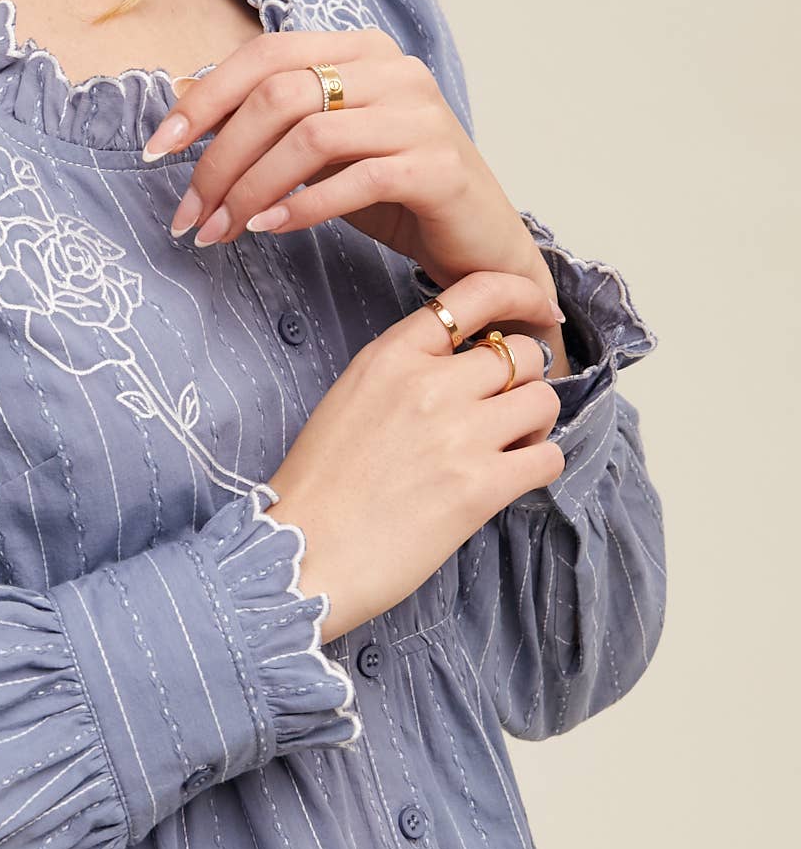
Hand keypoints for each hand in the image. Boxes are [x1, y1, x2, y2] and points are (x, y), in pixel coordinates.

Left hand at [142, 29, 558, 336]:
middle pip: (279, 97)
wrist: (479, 242)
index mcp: (361, 51)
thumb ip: (271, 119)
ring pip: (309, 138)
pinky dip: (302, 206)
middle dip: (219, 159)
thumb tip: (184, 100)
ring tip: (218, 232)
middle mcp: (395, 71)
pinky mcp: (438, 167)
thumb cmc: (395, 192)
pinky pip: (354, 180)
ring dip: (250, 190)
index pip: (265, 55)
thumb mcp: (324, 147)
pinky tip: (268, 230)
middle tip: (188, 214)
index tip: (158, 150)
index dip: (203, 100)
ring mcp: (421, 115)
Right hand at [264, 271, 565, 643]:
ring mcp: (458, 434)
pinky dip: (540, 465)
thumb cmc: (317, 487)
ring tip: (511, 446)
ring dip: (536, 423)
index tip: (536, 312)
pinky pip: (548, 457)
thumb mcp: (349, 399)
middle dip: (523, 380)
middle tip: (506, 408)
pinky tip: (513, 478)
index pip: (475, 293)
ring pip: (543, 401)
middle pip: (521, 353)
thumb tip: (460, 371)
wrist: (300, 554)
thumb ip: (404, 374)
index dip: (519, 295)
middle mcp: (429, 385)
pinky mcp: (480, 487)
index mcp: (392, 356)